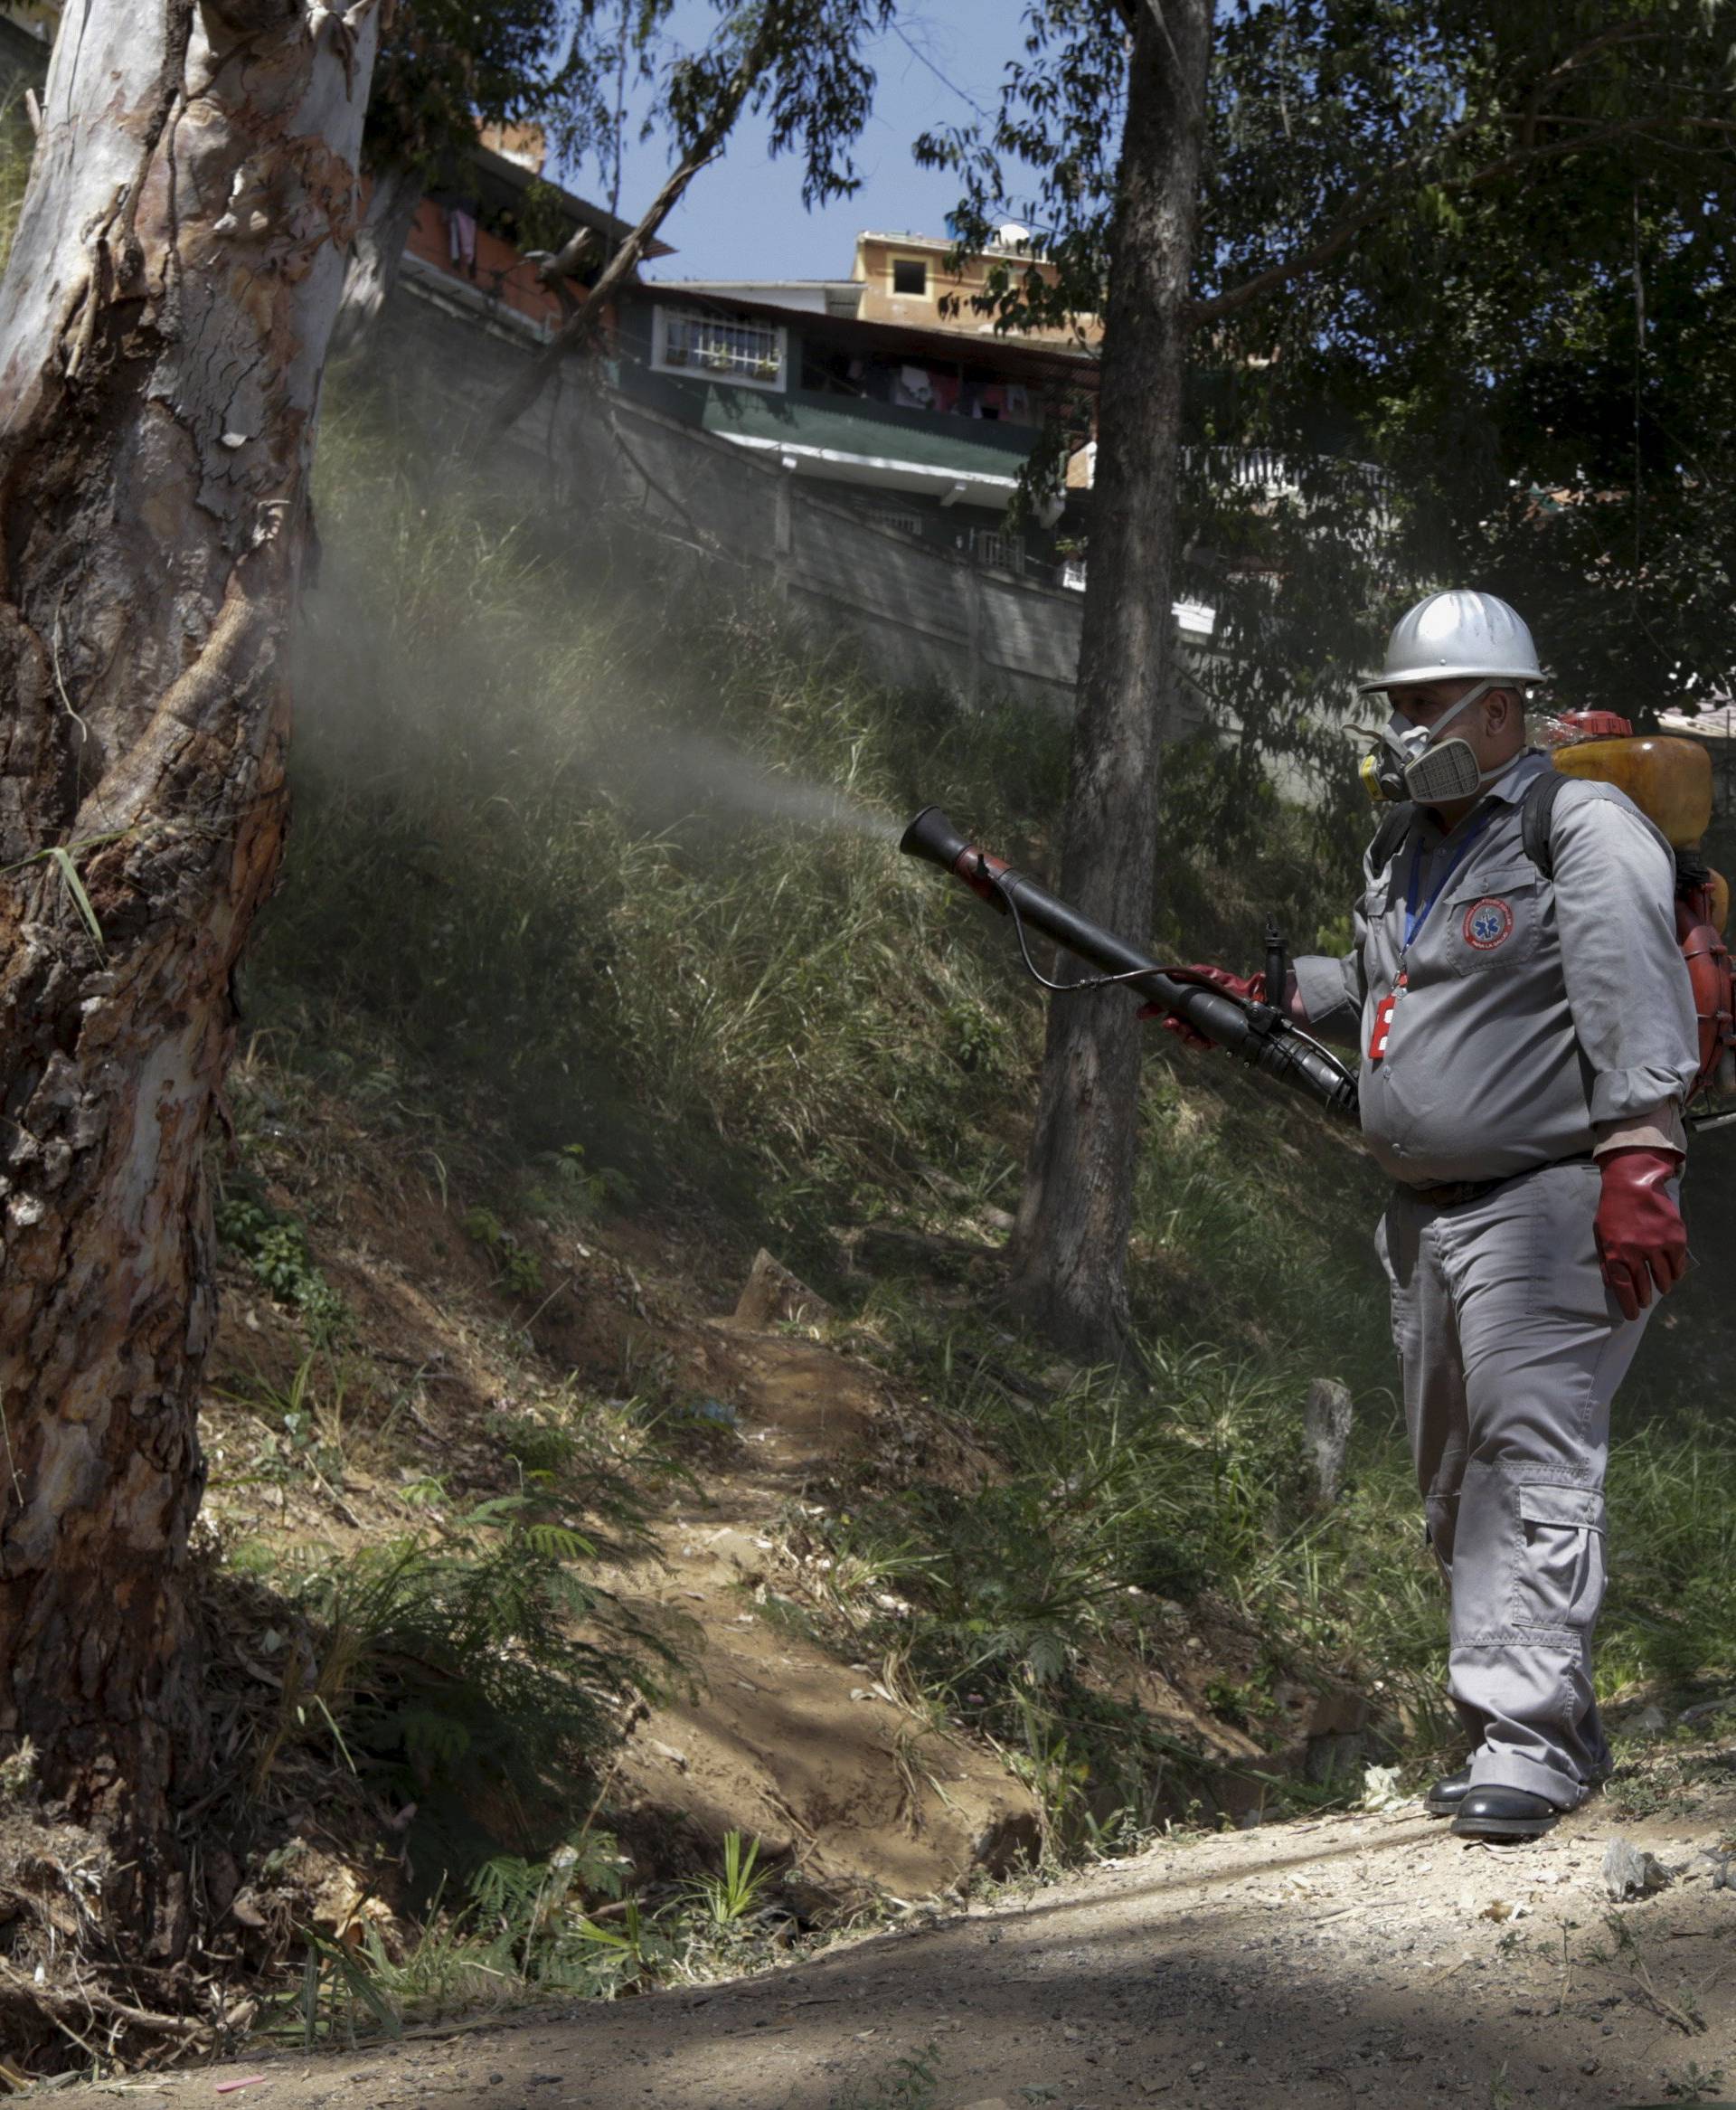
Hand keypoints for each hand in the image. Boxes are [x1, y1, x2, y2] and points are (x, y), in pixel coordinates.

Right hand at [1140, 965, 1264, 1050]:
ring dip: (1181, 1033)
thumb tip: (1172, 973)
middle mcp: (1195, 1014)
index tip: (1143, 1013)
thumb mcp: (1213, 975)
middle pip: (1175, 1022)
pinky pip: (1202, 1043)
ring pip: (1186, 1034)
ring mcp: (1204, 1026)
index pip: (1168, 1005)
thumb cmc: (1235, 986)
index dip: (1154, 1008)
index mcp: (1191, 999)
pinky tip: (1197, 1039)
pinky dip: (1197, 1042)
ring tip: (1182, 1030)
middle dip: (1170, 1024)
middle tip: (1168, 1023)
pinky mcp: (1216, 1037)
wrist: (1259, 998)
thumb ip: (1195, 973)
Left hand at [1594, 1147, 1687, 1320]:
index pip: (1623, 1287)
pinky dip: (1675, 1273)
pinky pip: (1678, 1264)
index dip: (1629, 1305)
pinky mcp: (1675, 1238)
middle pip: (1643, 1285)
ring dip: (1661, 1286)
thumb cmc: (1613, 1209)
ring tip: (1659, 1289)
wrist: (1633, 1183)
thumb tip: (1610, 1285)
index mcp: (1614, 1252)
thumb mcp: (1600, 1233)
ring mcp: (1657, 1245)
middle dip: (1644, 1298)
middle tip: (1645, 1302)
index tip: (1633, 1316)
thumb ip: (1605, 1259)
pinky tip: (1671, 1275)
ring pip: (1663, 1277)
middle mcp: (1636, 1251)